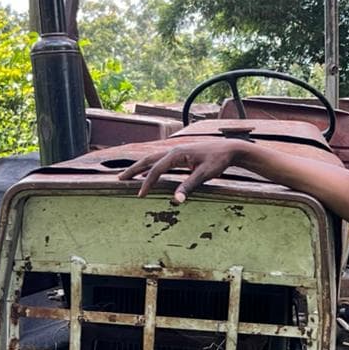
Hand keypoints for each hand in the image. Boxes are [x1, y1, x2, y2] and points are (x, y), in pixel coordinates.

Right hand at [117, 140, 241, 202]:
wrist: (229, 149)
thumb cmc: (218, 160)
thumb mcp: (204, 174)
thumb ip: (189, 186)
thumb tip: (176, 200)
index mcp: (177, 154)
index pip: (156, 169)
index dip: (147, 183)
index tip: (140, 195)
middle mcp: (173, 150)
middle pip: (148, 160)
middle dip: (133, 170)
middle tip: (119, 179)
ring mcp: (176, 152)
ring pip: (153, 159)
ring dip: (139, 167)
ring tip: (127, 176)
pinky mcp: (180, 155)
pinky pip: (160, 161)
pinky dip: (150, 167)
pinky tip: (147, 173)